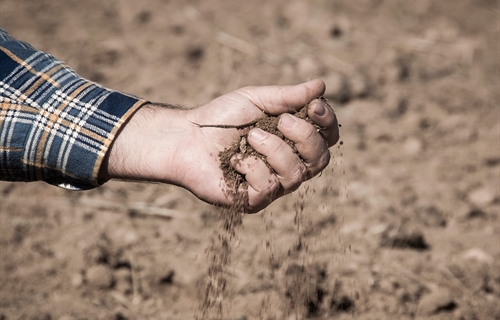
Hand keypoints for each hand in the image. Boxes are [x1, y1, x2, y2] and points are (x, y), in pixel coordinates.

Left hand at [100, 79, 338, 212]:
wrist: (186, 137)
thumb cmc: (221, 118)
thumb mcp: (257, 99)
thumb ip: (288, 96)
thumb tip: (320, 85)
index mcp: (292, 141)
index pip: (326, 138)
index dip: (328, 123)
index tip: (314, 105)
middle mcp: (288, 165)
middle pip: (321, 159)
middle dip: (305, 136)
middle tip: (281, 120)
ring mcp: (273, 185)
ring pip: (296, 174)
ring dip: (274, 149)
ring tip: (250, 136)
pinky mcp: (253, 200)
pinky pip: (268, 187)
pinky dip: (250, 166)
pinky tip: (233, 159)